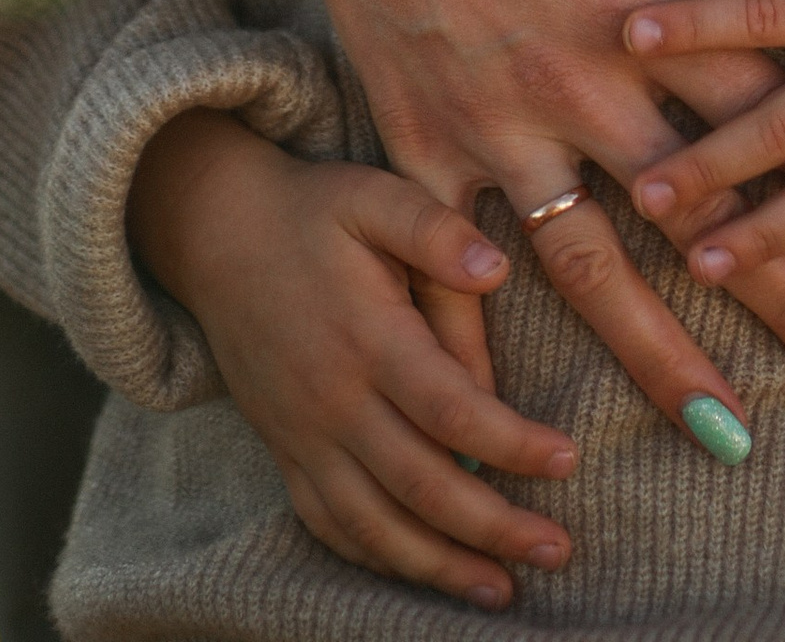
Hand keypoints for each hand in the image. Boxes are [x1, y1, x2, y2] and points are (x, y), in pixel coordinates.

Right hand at [128, 110, 569, 613]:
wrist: (217, 236)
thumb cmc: (311, 212)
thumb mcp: (372, 195)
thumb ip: (433, 229)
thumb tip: (497, 266)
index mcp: (368, 338)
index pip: (449, 410)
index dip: (511, 443)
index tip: (567, 460)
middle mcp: (335, 401)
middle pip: (421, 485)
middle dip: (493, 527)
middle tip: (557, 549)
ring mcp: (305, 437)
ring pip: (375, 524)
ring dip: (440, 566)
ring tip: (501, 589)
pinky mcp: (287, 453)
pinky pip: (331, 525)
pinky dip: (378, 558)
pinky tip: (424, 573)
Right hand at [204, 0, 784, 436]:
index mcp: (633, 9)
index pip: (756, 113)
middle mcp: (571, 88)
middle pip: (697, 214)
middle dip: (778, 296)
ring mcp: (491, 129)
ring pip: (589, 270)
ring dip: (660, 354)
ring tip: (722, 429)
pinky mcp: (417, 146)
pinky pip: (451, 273)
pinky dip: (481, 351)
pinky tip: (510, 424)